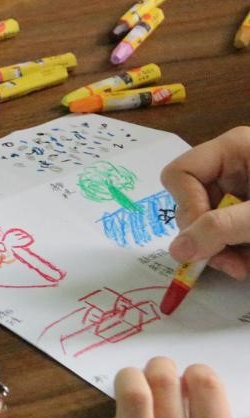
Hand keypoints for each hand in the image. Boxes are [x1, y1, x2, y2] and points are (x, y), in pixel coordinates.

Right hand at [161, 127, 249, 278]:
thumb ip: (220, 228)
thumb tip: (175, 252)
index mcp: (232, 149)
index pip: (180, 173)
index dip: (186, 205)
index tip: (205, 236)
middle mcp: (232, 167)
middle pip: (191, 202)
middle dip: (205, 237)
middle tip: (227, 263)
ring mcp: (241, 189)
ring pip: (206, 223)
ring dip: (220, 251)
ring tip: (242, 268)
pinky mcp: (248, 212)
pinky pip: (225, 232)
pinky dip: (234, 252)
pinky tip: (248, 263)